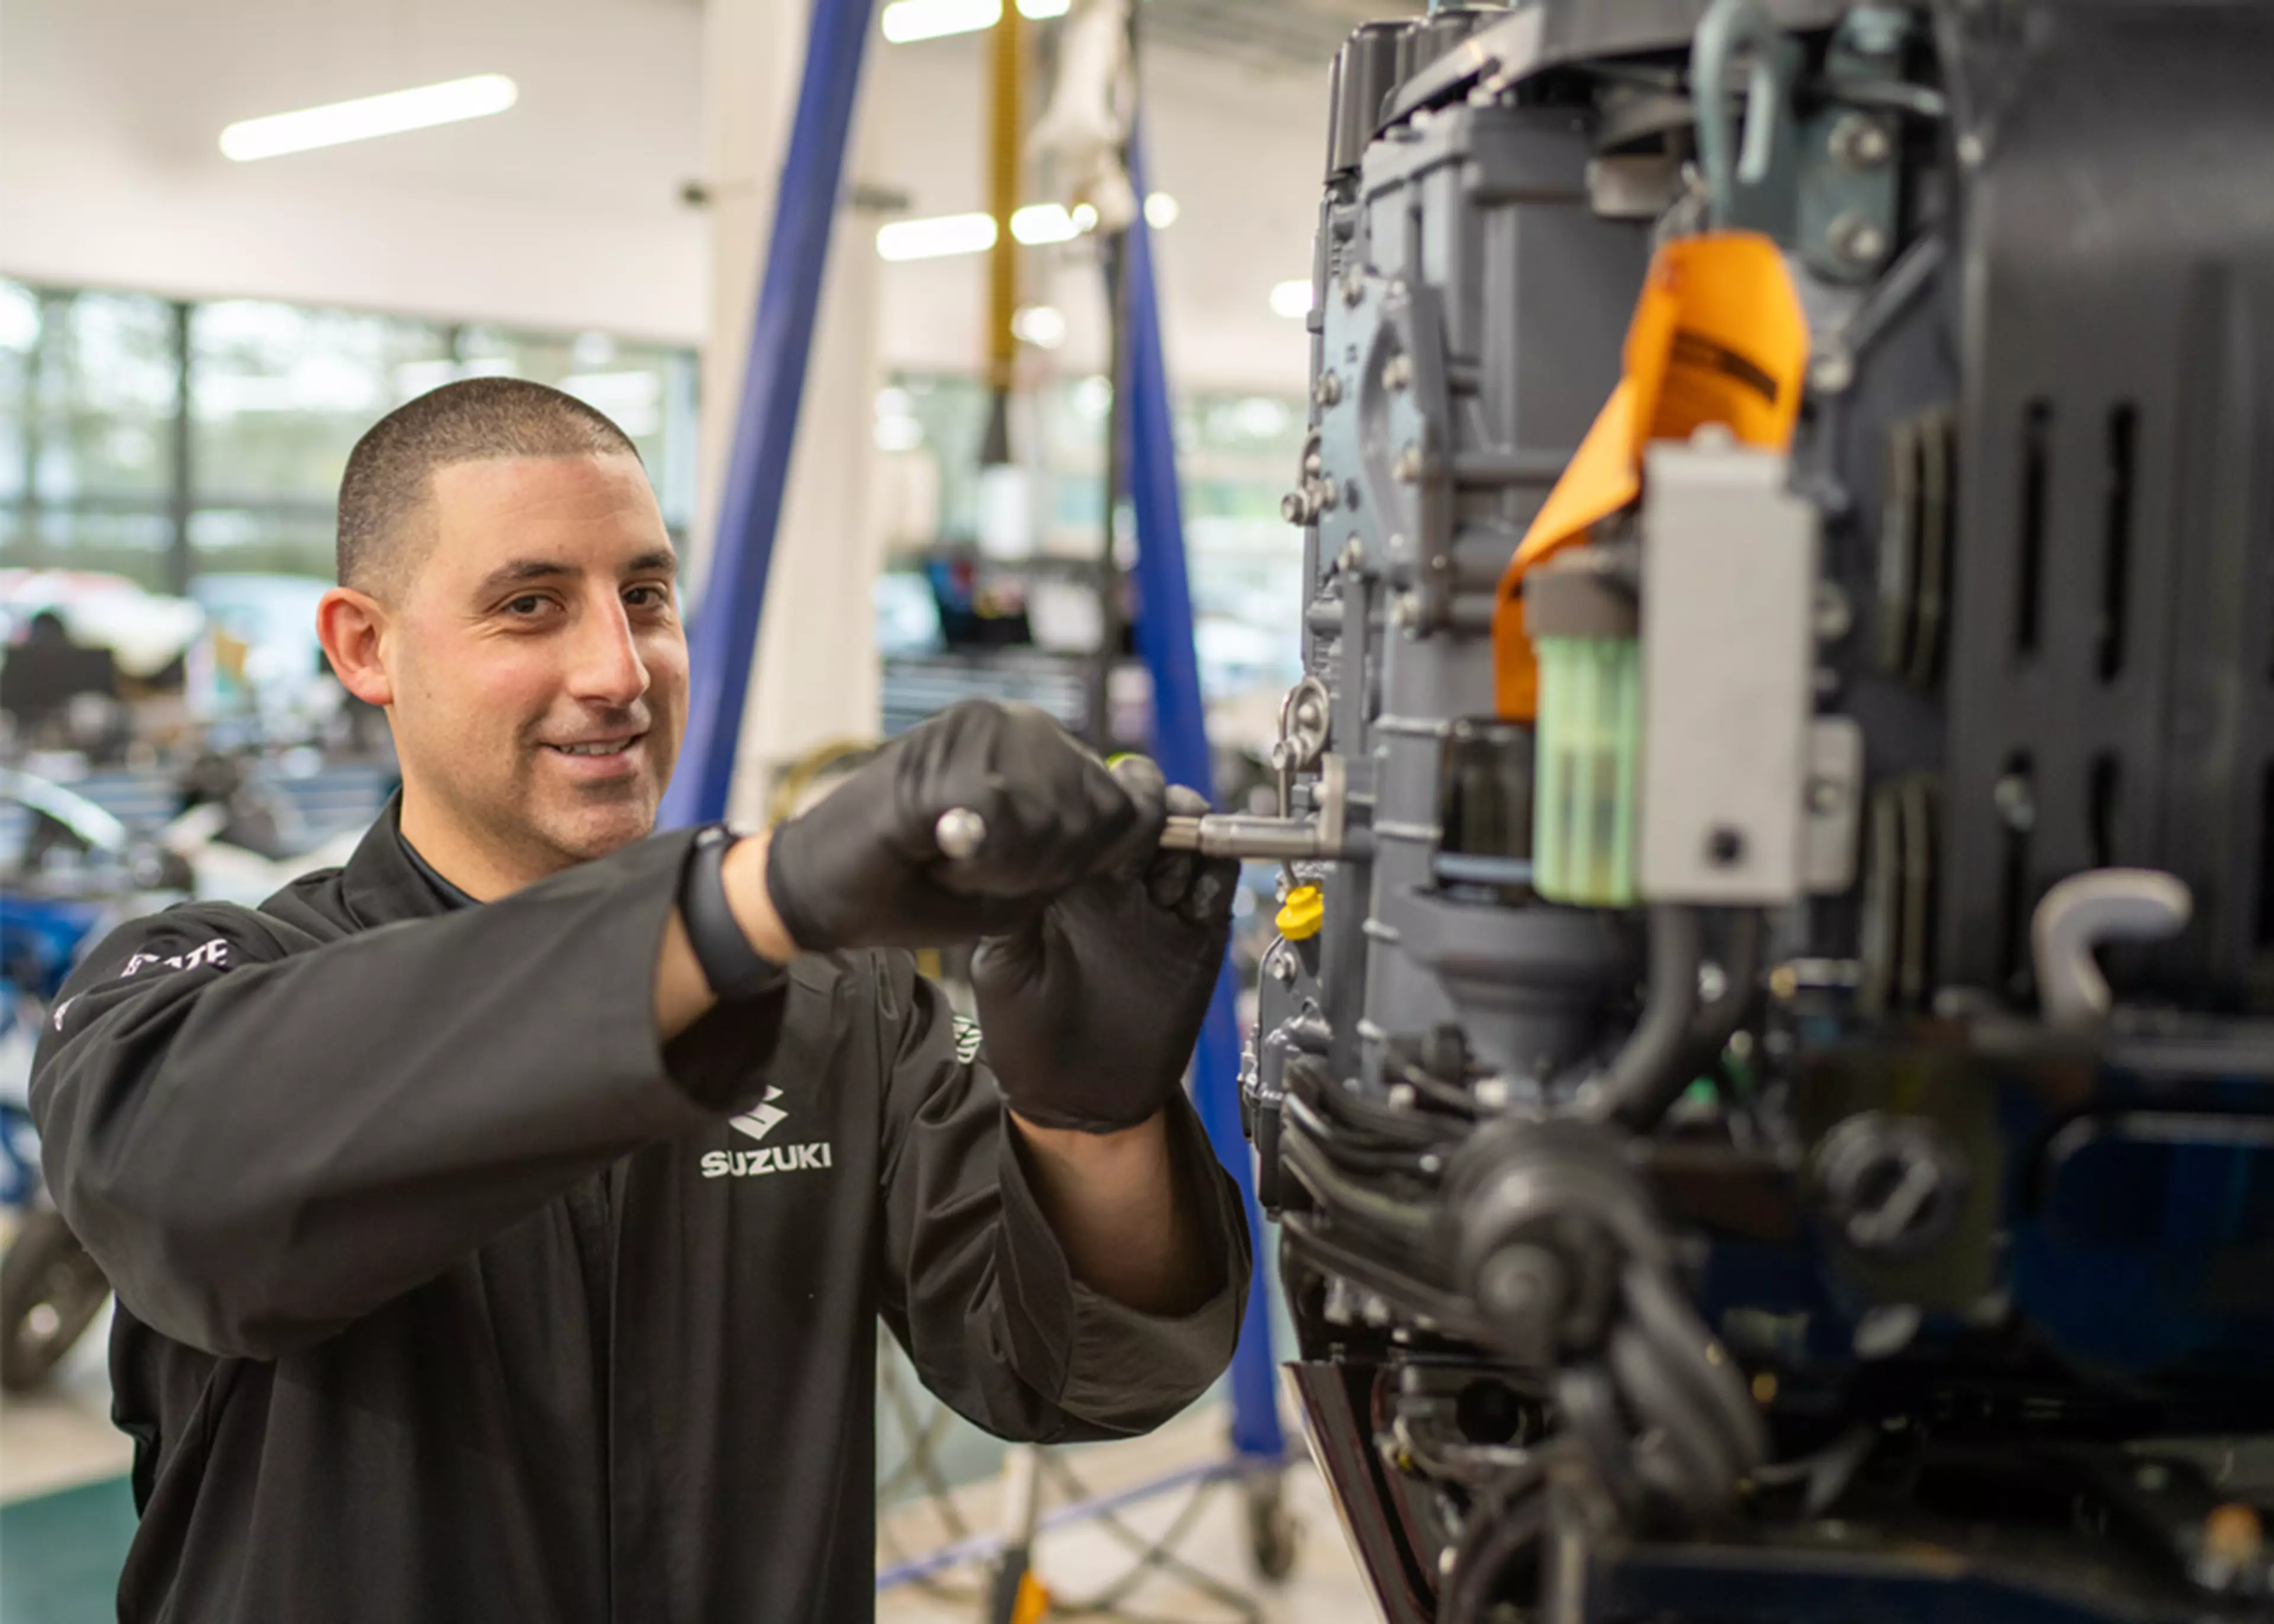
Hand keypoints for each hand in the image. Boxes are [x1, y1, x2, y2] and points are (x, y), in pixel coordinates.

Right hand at [763, 700, 1144, 950]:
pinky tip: (942, 856)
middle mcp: (1014, 723)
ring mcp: (975, 728)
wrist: (823, 891)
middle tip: (991, 874)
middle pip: (1100, 808)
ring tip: (961, 863)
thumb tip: (1148, 830)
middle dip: (1059, 864)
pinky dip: (979, 857)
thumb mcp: (1026, 878)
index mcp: (1039, 749)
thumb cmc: (923, 889)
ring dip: (1017, 864)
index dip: (1107, 851)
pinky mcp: (939, 752)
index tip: (1048, 874)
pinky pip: (1000, 818)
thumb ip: (1083, 853)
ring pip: (1056, 815)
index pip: (1128, 799)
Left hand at [970, 758, 1239, 1133]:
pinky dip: (1214, 880)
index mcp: (1067, 878)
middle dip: (1158, 807)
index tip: (1107, 821)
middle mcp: (1117, 882)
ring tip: (1165, 881)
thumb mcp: (1004, 963)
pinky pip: (1218, 887)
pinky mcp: (1195, 939)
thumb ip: (1019, 906)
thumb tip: (1028, 846)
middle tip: (1147, 837)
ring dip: (1189, 839)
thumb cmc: (1026, 1034)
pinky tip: (1190, 907)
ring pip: (1192, 839)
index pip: (1096, 808)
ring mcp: (1158, 907)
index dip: (1109, 799)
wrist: (1076, 1097)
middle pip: (1152, 809)